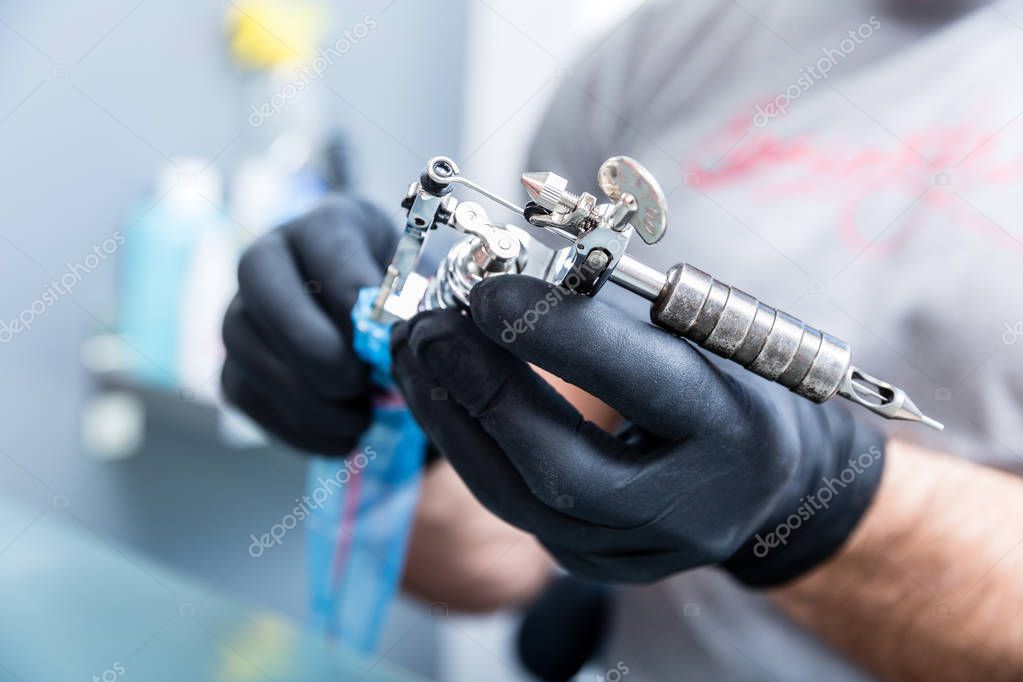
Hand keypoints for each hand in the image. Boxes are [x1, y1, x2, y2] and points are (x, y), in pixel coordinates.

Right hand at [221, 195, 396, 454]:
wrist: (372, 320)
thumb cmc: (402, 299)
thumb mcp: (416, 284)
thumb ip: (410, 304)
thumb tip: (398, 346)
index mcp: (325, 225)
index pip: (324, 248)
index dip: (352, 299)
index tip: (384, 340)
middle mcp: (267, 258)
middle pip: (264, 296)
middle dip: (316, 351)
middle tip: (361, 384)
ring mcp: (240, 311)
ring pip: (247, 352)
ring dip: (307, 398)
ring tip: (359, 420)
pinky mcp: (232, 364)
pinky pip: (246, 397)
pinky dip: (295, 427)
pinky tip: (340, 438)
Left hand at [391, 276, 885, 584]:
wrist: (760, 477)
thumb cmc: (726, 383)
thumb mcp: (701, 334)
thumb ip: (617, 315)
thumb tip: (511, 287)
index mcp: (738, 431)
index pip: (641, 384)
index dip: (558, 337)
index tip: (488, 292)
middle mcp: (693, 509)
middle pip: (565, 469)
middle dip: (483, 393)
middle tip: (429, 330)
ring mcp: (642, 553)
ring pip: (524, 503)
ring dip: (455, 424)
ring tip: (416, 357)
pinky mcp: (599, 565)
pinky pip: (519, 513)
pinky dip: (471, 451)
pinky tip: (441, 400)